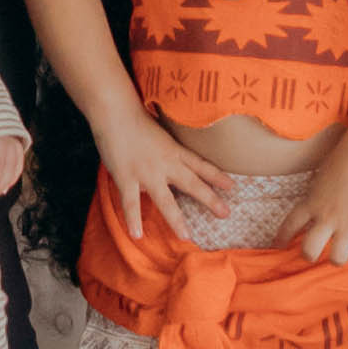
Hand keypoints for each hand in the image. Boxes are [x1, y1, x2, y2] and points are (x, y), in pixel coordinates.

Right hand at [98, 113, 235, 241]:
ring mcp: (146, 173)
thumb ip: (163, 151)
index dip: (217, 176)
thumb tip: (164, 171)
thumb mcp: (157, 134)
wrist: (114, 112)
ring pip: (165, 200)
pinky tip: (137, 235)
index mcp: (173, 150)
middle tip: (226, 214)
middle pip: (192, 184)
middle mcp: (165, 163)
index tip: (232, 187)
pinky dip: (134, 220)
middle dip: (210, 200)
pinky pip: (131, 203)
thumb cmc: (134, 118)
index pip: (200, 164)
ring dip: (177, 220)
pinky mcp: (127, 178)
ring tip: (187, 236)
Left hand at [278, 143, 347, 267]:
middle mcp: (327, 216)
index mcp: (312, 202)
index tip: (278, 245)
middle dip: (309, 255)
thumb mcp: (320, 176)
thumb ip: (316, 193)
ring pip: (337, 257)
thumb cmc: (344, 158)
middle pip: (309, 250)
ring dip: (339, 258)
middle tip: (315, 253)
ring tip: (342, 254)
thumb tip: (314, 201)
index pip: (290, 224)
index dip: (282, 238)